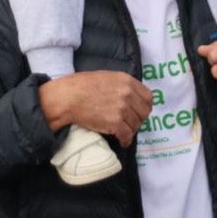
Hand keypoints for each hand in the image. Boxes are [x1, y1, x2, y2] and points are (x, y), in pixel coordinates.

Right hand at [39, 71, 154, 146]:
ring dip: (131, 130)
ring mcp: (122, 109)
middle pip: (144, 112)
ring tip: (124, 131)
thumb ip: (121, 84)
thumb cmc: (82, 85)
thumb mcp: (106, 77)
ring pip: (136, 125)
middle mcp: (127, 94)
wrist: (68, 97)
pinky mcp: (115, 123)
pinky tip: (122, 141)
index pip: (148, 97)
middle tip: (131, 122)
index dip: (144, 106)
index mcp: (126, 80)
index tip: (138, 111)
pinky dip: (125, 140)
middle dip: (139, 119)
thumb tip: (131, 94)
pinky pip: (127, 135)